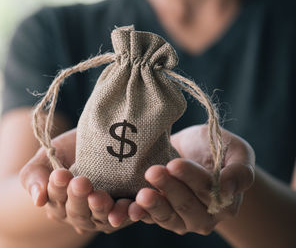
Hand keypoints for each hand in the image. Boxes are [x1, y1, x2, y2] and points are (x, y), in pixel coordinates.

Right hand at [19, 128, 132, 233]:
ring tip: (99, 197)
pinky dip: (127, 214)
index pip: (55, 197)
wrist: (99, 139)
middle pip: (76, 210)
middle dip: (78, 197)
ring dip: (100, 209)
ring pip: (99, 218)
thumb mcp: (48, 155)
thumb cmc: (68, 149)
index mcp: (57, 201)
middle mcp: (77, 212)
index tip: (60, 174)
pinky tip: (130, 207)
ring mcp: (100, 214)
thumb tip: (38, 200)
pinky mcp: (123, 211)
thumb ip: (35, 176)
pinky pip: (125, 216)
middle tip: (81, 182)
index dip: (57, 187)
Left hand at [129, 125, 254, 234]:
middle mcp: (205, 216)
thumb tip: (229, 188)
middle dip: (169, 188)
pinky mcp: (160, 215)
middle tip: (153, 171)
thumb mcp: (236, 151)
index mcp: (226, 201)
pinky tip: (128, 209)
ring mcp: (181, 219)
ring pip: (167, 216)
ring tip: (142, 194)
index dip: (191, 178)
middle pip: (186, 205)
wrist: (192, 151)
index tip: (174, 164)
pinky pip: (149, 218)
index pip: (208, 191)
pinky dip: (138, 214)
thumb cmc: (215, 148)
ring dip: (153, 205)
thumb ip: (239, 170)